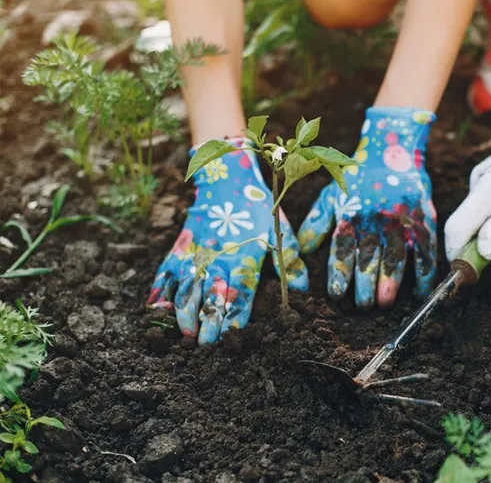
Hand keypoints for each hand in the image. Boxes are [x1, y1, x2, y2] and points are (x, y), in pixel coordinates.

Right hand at [147, 139, 307, 343]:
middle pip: (212, 295)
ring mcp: (195, 254)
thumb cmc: (256, 208)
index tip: (233, 337)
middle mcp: (219, 258)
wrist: (225, 177)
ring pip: (187, 288)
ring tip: (185, 334)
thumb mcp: (279, 231)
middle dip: (209, 322)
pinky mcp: (179, 248)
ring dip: (184, 313)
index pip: (241, 292)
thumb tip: (301, 289)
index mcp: (245, 257)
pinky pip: (166, 273)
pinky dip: (161, 291)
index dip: (236, 316)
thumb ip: (290, 261)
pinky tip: (157, 310)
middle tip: (205, 346)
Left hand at [298, 107, 437, 308]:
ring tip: (384, 303)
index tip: (337, 294)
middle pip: (369, 260)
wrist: (392, 151)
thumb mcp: (332, 195)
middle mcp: (374, 221)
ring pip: (395, 258)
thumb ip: (317, 223)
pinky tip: (418, 292)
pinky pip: (424, 252)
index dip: (340, 274)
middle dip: (365, 286)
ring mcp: (400, 222)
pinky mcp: (422, 221)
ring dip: (390, 284)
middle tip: (364, 306)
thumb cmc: (358, 179)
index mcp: (351, 216)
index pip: (342, 250)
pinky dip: (423, 274)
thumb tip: (303, 250)